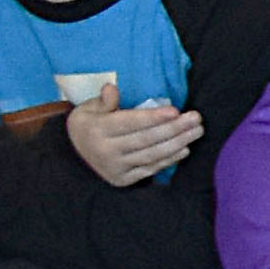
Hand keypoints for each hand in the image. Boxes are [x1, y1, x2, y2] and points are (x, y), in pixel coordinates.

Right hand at [65, 96, 200, 187]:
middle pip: (146, 139)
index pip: (130, 123)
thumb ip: (103, 100)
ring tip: (196, 131)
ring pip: (151, 155)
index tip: (176, 110)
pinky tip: (184, 149)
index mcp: (97, 130)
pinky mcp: (122, 180)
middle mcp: (105, 151)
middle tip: (196, 118)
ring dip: (178, 143)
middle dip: (174, 128)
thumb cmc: (87, 127)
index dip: (153, 117)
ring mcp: (115, 167)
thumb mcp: (87, 110)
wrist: (72, 158)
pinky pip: (149, 169)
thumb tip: (112, 88)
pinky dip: (168, 160)